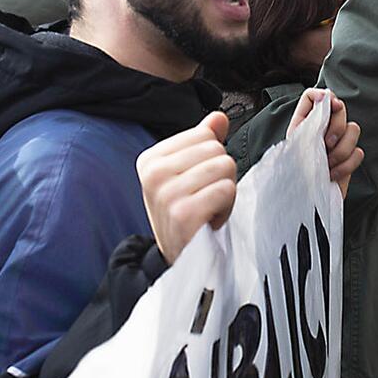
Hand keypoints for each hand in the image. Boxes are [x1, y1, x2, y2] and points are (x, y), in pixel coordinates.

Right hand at [137, 111, 236, 263]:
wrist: (180, 260)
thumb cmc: (187, 216)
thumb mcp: (190, 175)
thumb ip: (203, 142)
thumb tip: (219, 117)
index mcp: (151, 159)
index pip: (205, 135)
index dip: (210, 161)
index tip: (196, 186)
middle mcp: (153, 174)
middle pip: (217, 149)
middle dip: (220, 176)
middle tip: (203, 200)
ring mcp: (166, 194)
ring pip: (225, 167)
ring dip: (225, 192)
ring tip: (207, 210)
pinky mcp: (183, 213)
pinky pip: (226, 189)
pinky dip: (226, 207)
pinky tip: (210, 220)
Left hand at [291, 88, 362, 197]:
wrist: (302, 205)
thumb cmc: (293, 177)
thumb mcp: (295, 144)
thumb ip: (308, 120)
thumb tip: (322, 97)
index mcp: (303, 123)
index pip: (314, 96)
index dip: (324, 97)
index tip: (330, 106)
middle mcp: (321, 129)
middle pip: (339, 108)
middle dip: (336, 127)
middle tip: (325, 145)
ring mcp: (337, 144)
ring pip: (354, 129)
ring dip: (341, 149)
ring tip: (327, 164)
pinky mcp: (348, 160)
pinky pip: (358, 152)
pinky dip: (346, 165)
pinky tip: (333, 174)